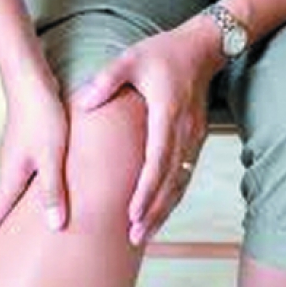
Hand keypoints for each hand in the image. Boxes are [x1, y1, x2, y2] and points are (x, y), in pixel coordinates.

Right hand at [0, 66, 68, 261]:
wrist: (30, 80)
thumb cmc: (44, 116)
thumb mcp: (53, 155)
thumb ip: (53, 190)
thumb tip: (54, 226)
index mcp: (12, 176)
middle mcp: (10, 170)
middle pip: (0, 208)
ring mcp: (16, 158)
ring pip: (11, 194)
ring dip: (9, 214)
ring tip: (13, 232)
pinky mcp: (26, 147)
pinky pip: (22, 180)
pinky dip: (24, 196)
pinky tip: (35, 197)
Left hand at [72, 16, 224, 245]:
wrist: (202, 49)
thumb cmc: (163, 54)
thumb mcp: (131, 59)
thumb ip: (107, 80)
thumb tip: (83, 103)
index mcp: (167, 114)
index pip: (158, 160)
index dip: (146, 190)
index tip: (132, 212)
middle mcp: (185, 132)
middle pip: (171, 181)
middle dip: (154, 211)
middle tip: (134, 237)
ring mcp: (194, 138)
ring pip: (180, 183)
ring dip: (164, 211)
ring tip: (144, 235)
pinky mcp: (196, 141)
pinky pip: (184, 175)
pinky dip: (172, 198)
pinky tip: (159, 214)